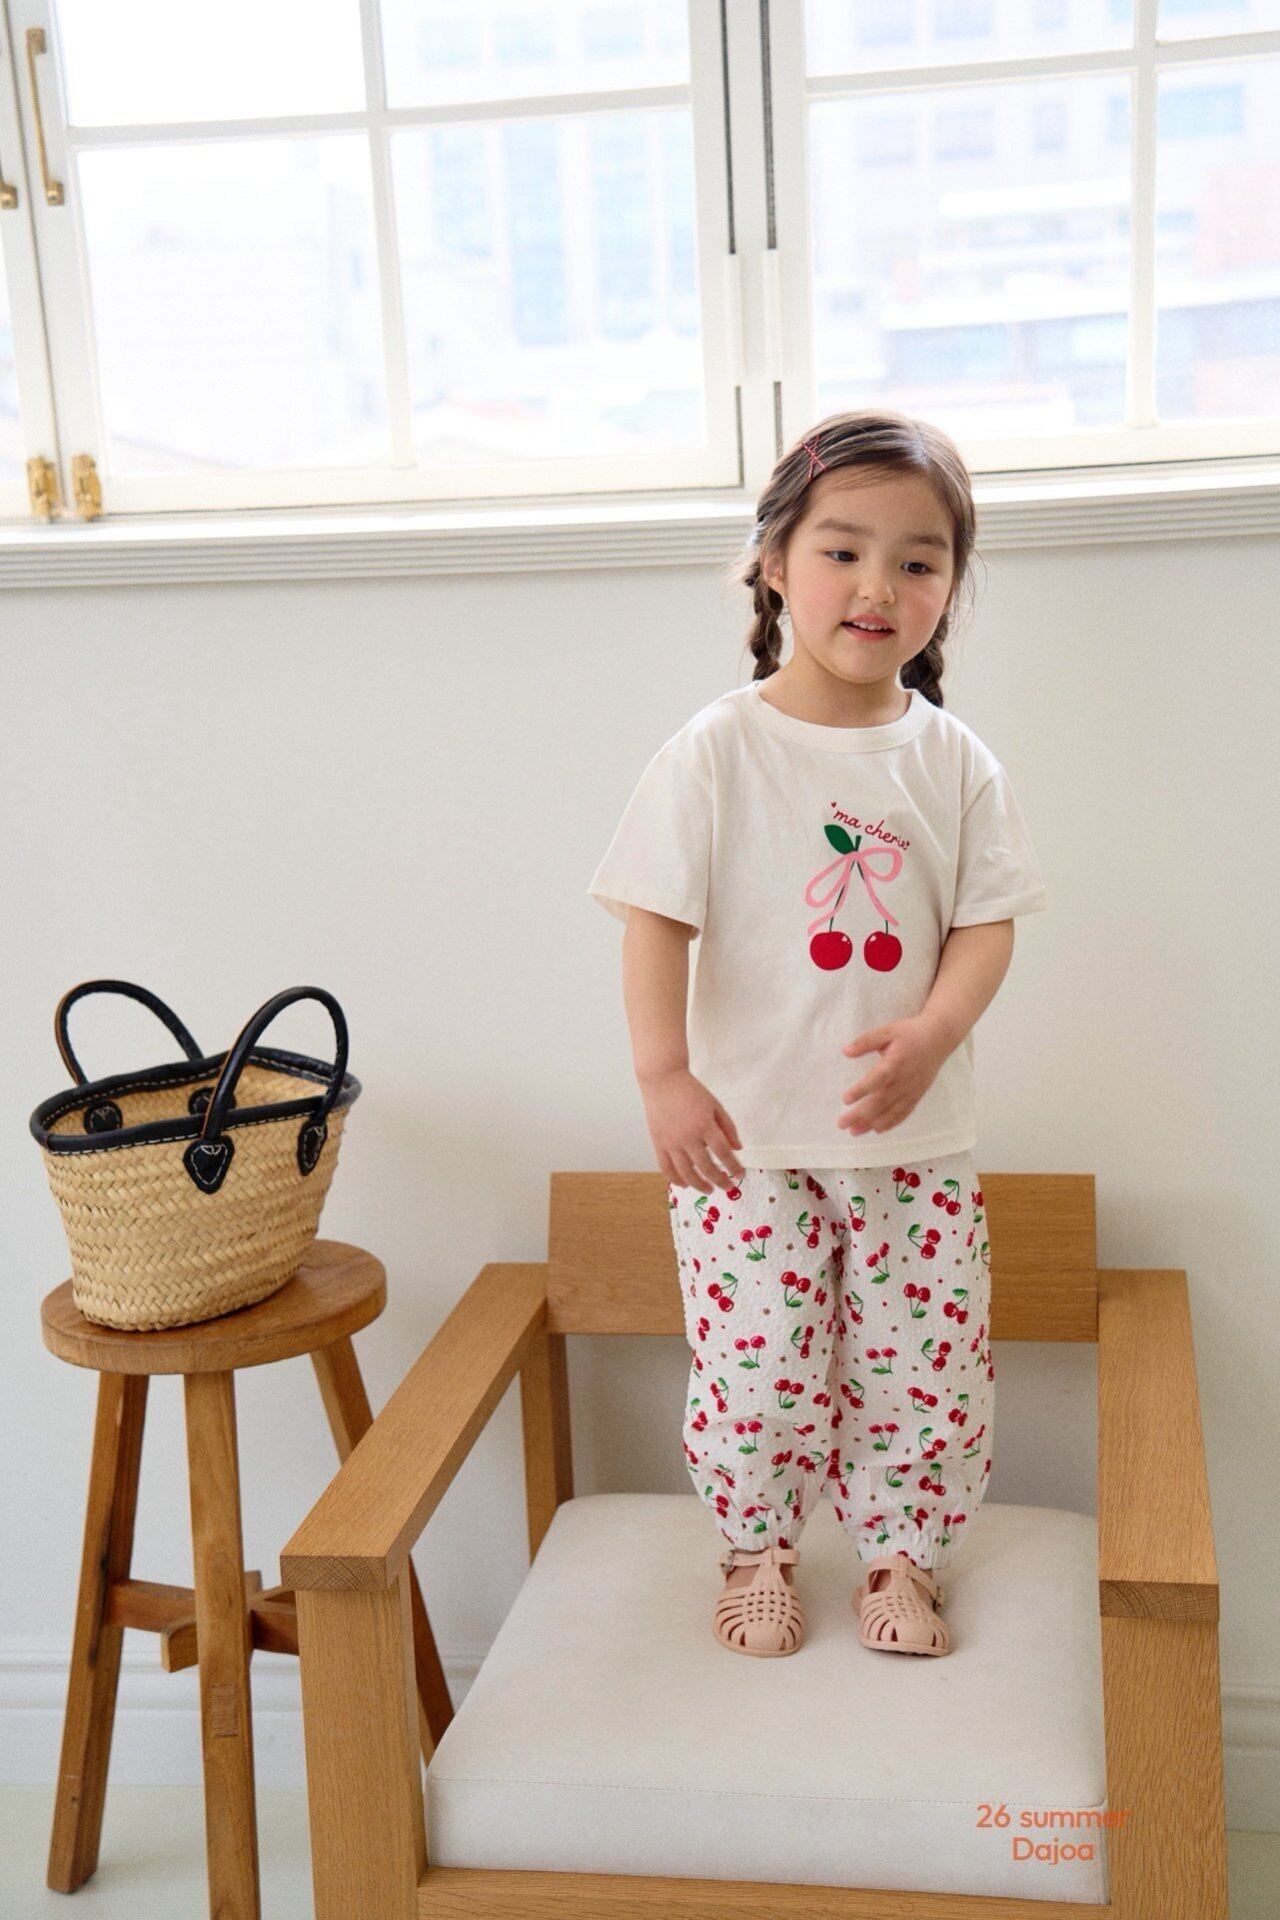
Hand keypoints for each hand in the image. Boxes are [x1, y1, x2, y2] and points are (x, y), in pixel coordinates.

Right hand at [639, 1066, 745, 1194]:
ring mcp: (671, 1142)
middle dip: (720, 1180)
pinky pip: (666, 1168)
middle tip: (728, 1187)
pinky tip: (685, 1185)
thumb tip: (738, 1149)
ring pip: (686, 1173)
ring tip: (709, 1190)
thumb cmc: (691, 1091)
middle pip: (706, 1167)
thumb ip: (728, 1127)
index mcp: (705, 1125)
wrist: (663, 1080)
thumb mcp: (715, 1105)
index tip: (740, 1174)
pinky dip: (675, 1180)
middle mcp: (687, 1137)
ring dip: (699, 1185)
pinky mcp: (658, 1143)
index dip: (733, 1166)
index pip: (723, 1152)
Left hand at [837, 1015, 950, 1135]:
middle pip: (880, 1101)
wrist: (939, 1038)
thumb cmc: (910, 1033)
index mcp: (895, 1063)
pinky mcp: (917, 1095)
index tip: (845, 1099)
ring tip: (853, 1132)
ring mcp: (911, 1090)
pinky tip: (877, 1130)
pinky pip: (904, 1113)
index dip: (862, 1090)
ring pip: (891, 1111)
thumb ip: (866, 1041)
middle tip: (841, 1124)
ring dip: (872, 1123)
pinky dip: (891, 1123)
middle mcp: (904, 1080)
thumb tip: (845, 1051)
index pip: (877, 1079)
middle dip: (860, 1115)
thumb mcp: (887, 1030)